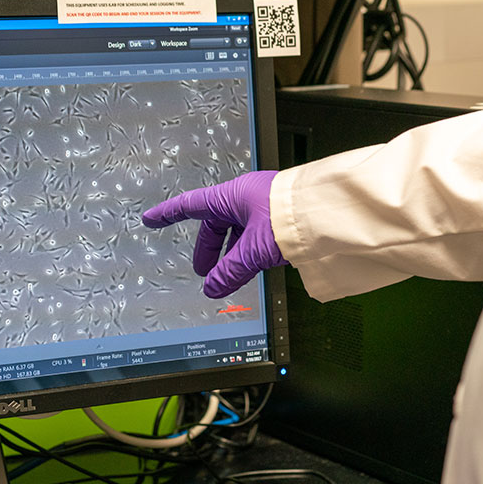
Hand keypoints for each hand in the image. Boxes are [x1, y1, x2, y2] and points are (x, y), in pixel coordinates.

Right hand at [142, 171, 287, 297]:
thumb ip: (230, 271)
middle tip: (204, 270)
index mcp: (232, 195)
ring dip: (231, 252)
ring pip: (238, 229)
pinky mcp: (281, 214)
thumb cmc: (291, 216)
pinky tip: (253, 264)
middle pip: (217, 223)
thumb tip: (213, 288)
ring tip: (229, 273)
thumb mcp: (253, 250)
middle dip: (209, 248)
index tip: (152, 219)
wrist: (330, 211)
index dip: (168, 215)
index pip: (190, 205)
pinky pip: (255, 232)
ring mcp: (264, 204)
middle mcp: (247, 196)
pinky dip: (248, 249)